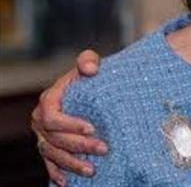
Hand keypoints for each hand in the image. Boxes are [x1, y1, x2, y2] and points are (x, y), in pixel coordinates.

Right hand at [30, 49, 107, 185]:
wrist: (88, 88)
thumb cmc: (89, 76)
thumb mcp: (89, 63)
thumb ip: (88, 61)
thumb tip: (90, 68)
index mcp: (48, 100)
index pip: (52, 117)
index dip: (70, 125)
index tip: (92, 128)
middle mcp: (41, 120)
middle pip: (56, 138)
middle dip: (79, 146)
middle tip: (104, 149)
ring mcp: (43, 136)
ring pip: (53, 154)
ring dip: (71, 164)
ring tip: (92, 170)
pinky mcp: (49, 147)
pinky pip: (49, 163)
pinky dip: (57, 173)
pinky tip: (67, 182)